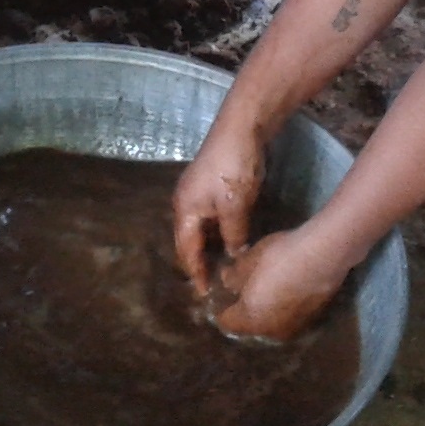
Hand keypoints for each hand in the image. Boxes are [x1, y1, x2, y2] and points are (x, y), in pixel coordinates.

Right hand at [170, 118, 268, 287]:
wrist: (240, 130)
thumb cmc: (233, 170)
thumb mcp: (236, 207)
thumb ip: (234, 236)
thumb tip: (235, 257)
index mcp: (185, 210)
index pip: (186, 251)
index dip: (195, 273)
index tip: (203, 295)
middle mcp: (184, 203)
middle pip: (187, 241)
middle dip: (196, 263)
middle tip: (209, 285)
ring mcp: (195, 193)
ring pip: (198, 230)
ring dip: (206, 249)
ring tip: (217, 269)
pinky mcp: (208, 187)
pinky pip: (206, 219)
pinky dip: (213, 234)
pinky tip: (225, 242)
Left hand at [203, 227, 345, 344]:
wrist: (323, 255)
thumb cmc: (279, 257)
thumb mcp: (248, 261)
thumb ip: (233, 277)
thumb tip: (226, 283)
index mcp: (251, 319)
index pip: (226, 323)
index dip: (220, 309)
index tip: (220, 295)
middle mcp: (273, 332)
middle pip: (250, 327)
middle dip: (244, 311)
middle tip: (243, 290)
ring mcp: (295, 328)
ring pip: (271, 324)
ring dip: (265, 311)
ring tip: (265, 289)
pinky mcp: (313, 319)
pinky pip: (289, 318)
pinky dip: (283, 308)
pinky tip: (286, 290)